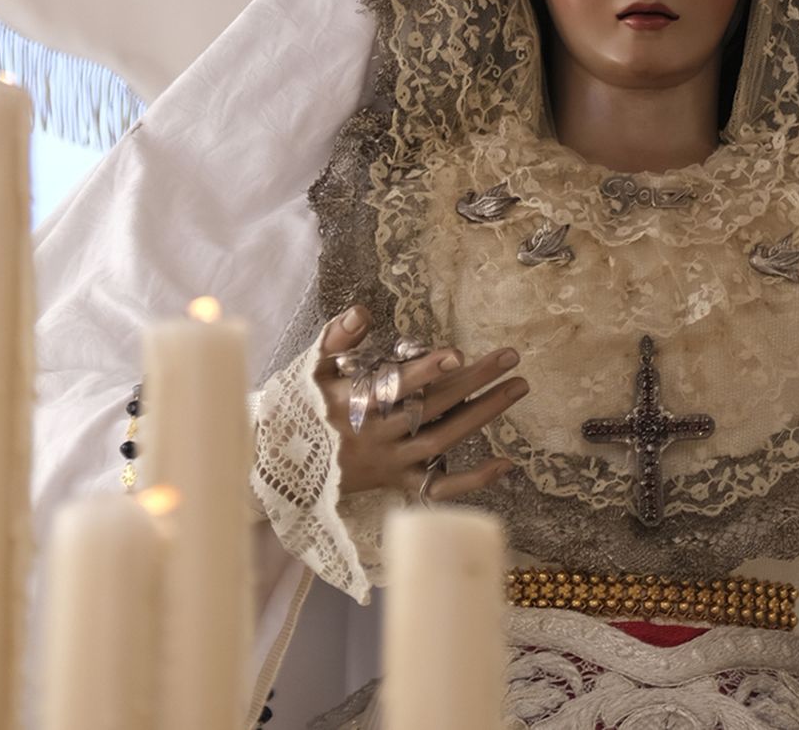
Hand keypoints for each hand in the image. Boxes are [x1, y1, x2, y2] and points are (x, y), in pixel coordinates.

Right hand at [312, 306, 525, 501]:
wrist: (282, 466)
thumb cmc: (302, 406)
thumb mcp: (310, 366)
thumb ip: (336, 337)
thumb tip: (362, 311)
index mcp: (352, 404)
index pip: (395, 387)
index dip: (425, 372)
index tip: (456, 354)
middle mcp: (376, 436)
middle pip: (432, 409)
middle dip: (472, 382)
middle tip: (510, 357)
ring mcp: (390, 463)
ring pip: (443, 440)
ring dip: (482, 415)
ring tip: (516, 387)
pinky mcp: (398, 483)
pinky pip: (439, 488)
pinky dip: (473, 480)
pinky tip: (506, 462)